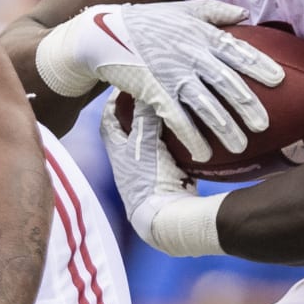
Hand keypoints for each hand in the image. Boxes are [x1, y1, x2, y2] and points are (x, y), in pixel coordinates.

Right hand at [36, 0, 282, 161]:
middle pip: (226, 82)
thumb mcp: (182, 9)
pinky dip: (192, 137)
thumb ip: (215, 11)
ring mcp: (173, 74)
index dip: (260, 65)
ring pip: (205, 104)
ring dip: (225, 127)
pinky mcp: (155, 92)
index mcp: (201, 34)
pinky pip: (177, 118)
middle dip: (247, 105)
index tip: (280, 80)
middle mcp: (191, 54)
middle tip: (264, 125)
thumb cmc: (147, 21)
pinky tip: (204, 154)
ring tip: (241, 146)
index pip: (237, 50)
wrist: (104, 34)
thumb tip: (245, 13)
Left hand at [100, 97, 222, 257]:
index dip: (114, 99)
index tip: (124, 82)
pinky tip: (195, 133)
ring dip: (161, 126)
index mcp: (116, 150)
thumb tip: (146, 88)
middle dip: (138, 110)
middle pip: (130, 128)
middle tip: (151, 91)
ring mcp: (147, 172)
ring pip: (152, 141)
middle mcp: (128, 161)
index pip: (109, 117)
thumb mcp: (146, 143)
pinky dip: (179, 143)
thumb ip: (146, 116)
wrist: (166, 221)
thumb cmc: (150, 181)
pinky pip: (172, 155)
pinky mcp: (167, 181)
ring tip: (174, 107)